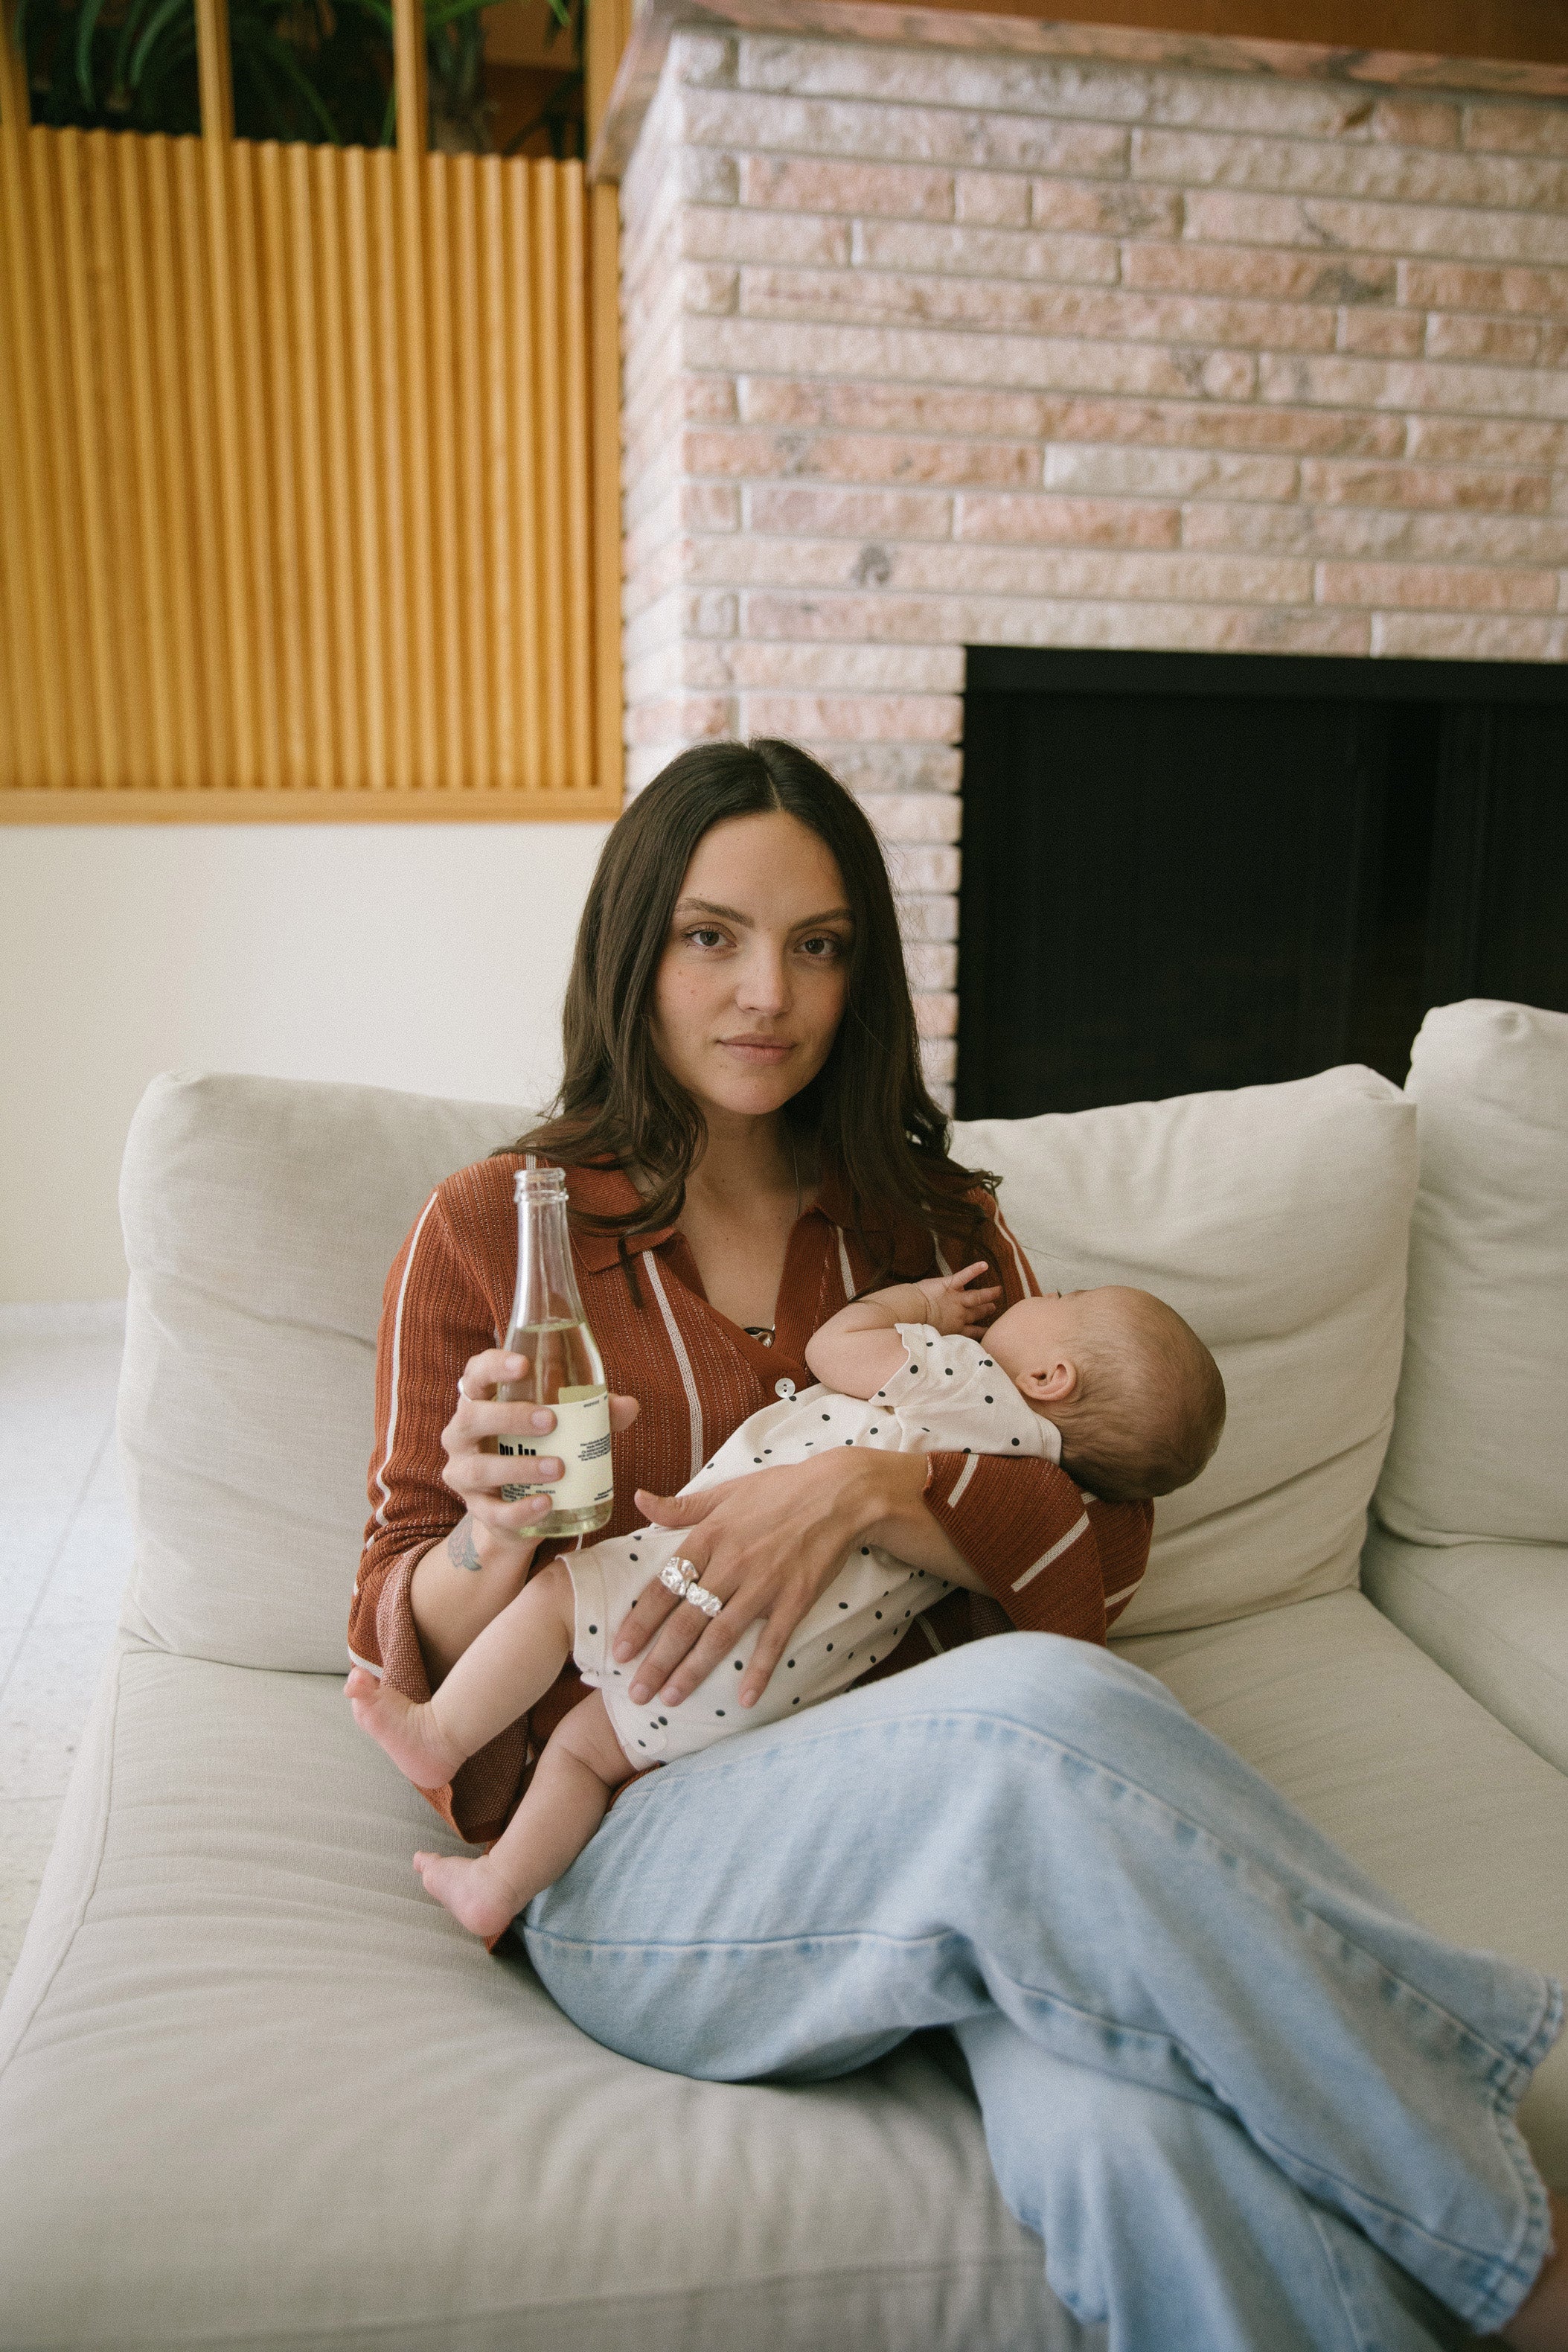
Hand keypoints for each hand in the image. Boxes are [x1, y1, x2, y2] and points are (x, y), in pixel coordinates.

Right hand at [441, 1348, 640, 1552]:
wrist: (517, 1508)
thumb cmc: (539, 1448)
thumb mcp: (564, 1426)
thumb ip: (593, 1414)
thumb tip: (628, 1406)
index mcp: (481, 1402)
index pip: (476, 1374)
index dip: (494, 1365)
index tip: (524, 1364)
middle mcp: (462, 1434)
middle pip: (471, 1417)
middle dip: (510, 1416)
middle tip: (550, 1420)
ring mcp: (464, 1473)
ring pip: (478, 1469)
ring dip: (519, 1467)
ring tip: (559, 1468)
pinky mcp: (477, 1509)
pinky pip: (492, 1512)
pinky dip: (519, 1509)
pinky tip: (546, 1503)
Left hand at [613, 1451, 886, 1709]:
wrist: (838, 1494)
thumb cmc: (779, 1490)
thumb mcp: (724, 1492)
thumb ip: (680, 1506)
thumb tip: (637, 1500)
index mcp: (709, 1538)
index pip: (664, 1588)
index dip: (640, 1623)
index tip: (620, 1651)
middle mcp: (731, 1565)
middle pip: (686, 1621)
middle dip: (658, 1661)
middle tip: (636, 1692)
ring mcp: (764, 1586)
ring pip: (720, 1636)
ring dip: (693, 1671)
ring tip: (671, 1699)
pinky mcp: (795, 1600)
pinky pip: (772, 1641)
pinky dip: (759, 1671)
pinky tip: (744, 1699)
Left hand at [910, 1261, 1002, 1339]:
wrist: (910, 1310)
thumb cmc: (916, 1325)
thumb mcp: (933, 1338)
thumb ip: (941, 1340)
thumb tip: (940, 1348)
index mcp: (955, 1329)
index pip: (973, 1332)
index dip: (983, 1331)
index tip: (991, 1331)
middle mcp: (960, 1315)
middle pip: (977, 1313)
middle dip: (986, 1310)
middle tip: (994, 1308)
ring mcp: (957, 1299)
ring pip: (977, 1297)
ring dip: (988, 1294)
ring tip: (998, 1290)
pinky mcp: (950, 1285)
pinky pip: (965, 1276)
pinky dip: (975, 1269)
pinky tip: (984, 1264)